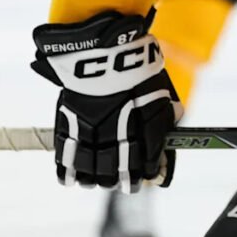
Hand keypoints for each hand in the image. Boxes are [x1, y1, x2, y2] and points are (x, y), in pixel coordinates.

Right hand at [31, 10, 182, 191]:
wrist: (105, 52)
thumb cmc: (137, 71)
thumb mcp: (160, 93)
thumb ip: (165, 117)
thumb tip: (171, 132)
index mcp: (143, 129)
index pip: (145, 165)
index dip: (145, 176)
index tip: (145, 178)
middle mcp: (116, 135)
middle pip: (117, 173)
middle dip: (121, 182)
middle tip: (122, 184)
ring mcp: (91, 132)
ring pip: (91, 170)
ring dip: (96, 180)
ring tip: (98, 182)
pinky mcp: (69, 125)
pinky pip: (65, 157)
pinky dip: (67, 173)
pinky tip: (71, 180)